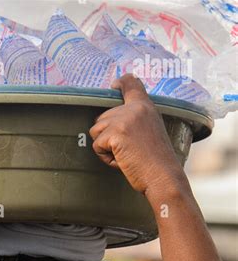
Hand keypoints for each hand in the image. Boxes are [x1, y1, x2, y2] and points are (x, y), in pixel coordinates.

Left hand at [89, 74, 184, 195]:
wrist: (163, 177)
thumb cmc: (157, 162)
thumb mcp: (151, 131)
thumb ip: (136, 120)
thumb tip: (112, 120)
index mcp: (146, 106)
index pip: (131, 83)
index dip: (120, 83)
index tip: (114, 85)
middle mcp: (135, 108)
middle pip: (103, 117)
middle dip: (109, 137)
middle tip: (130, 151)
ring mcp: (124, 119)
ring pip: (96, 131)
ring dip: (106, 148)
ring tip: (126, 155)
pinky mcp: (116, 133)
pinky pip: (97, 146)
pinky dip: (106, 158)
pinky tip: (123, 161)